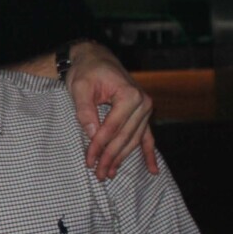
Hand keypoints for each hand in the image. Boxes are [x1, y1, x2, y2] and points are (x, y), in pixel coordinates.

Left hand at [65, 42, 156, 179]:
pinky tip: (153, 170)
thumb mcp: (79, 87)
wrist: (96, 58)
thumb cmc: (87, 71)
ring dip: (122, 158)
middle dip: (110, 157)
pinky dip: (149, 153)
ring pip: (134, 140)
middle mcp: (142, 102)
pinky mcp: (143, 113)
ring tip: (110, 173)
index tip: (89, 161)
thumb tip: (92, 135)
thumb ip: (85, 110)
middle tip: (99, 174)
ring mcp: (145, 108)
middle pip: (124, 137)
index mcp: (128, 94)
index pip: (112, 128)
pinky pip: (148, 136)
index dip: (99, 146)